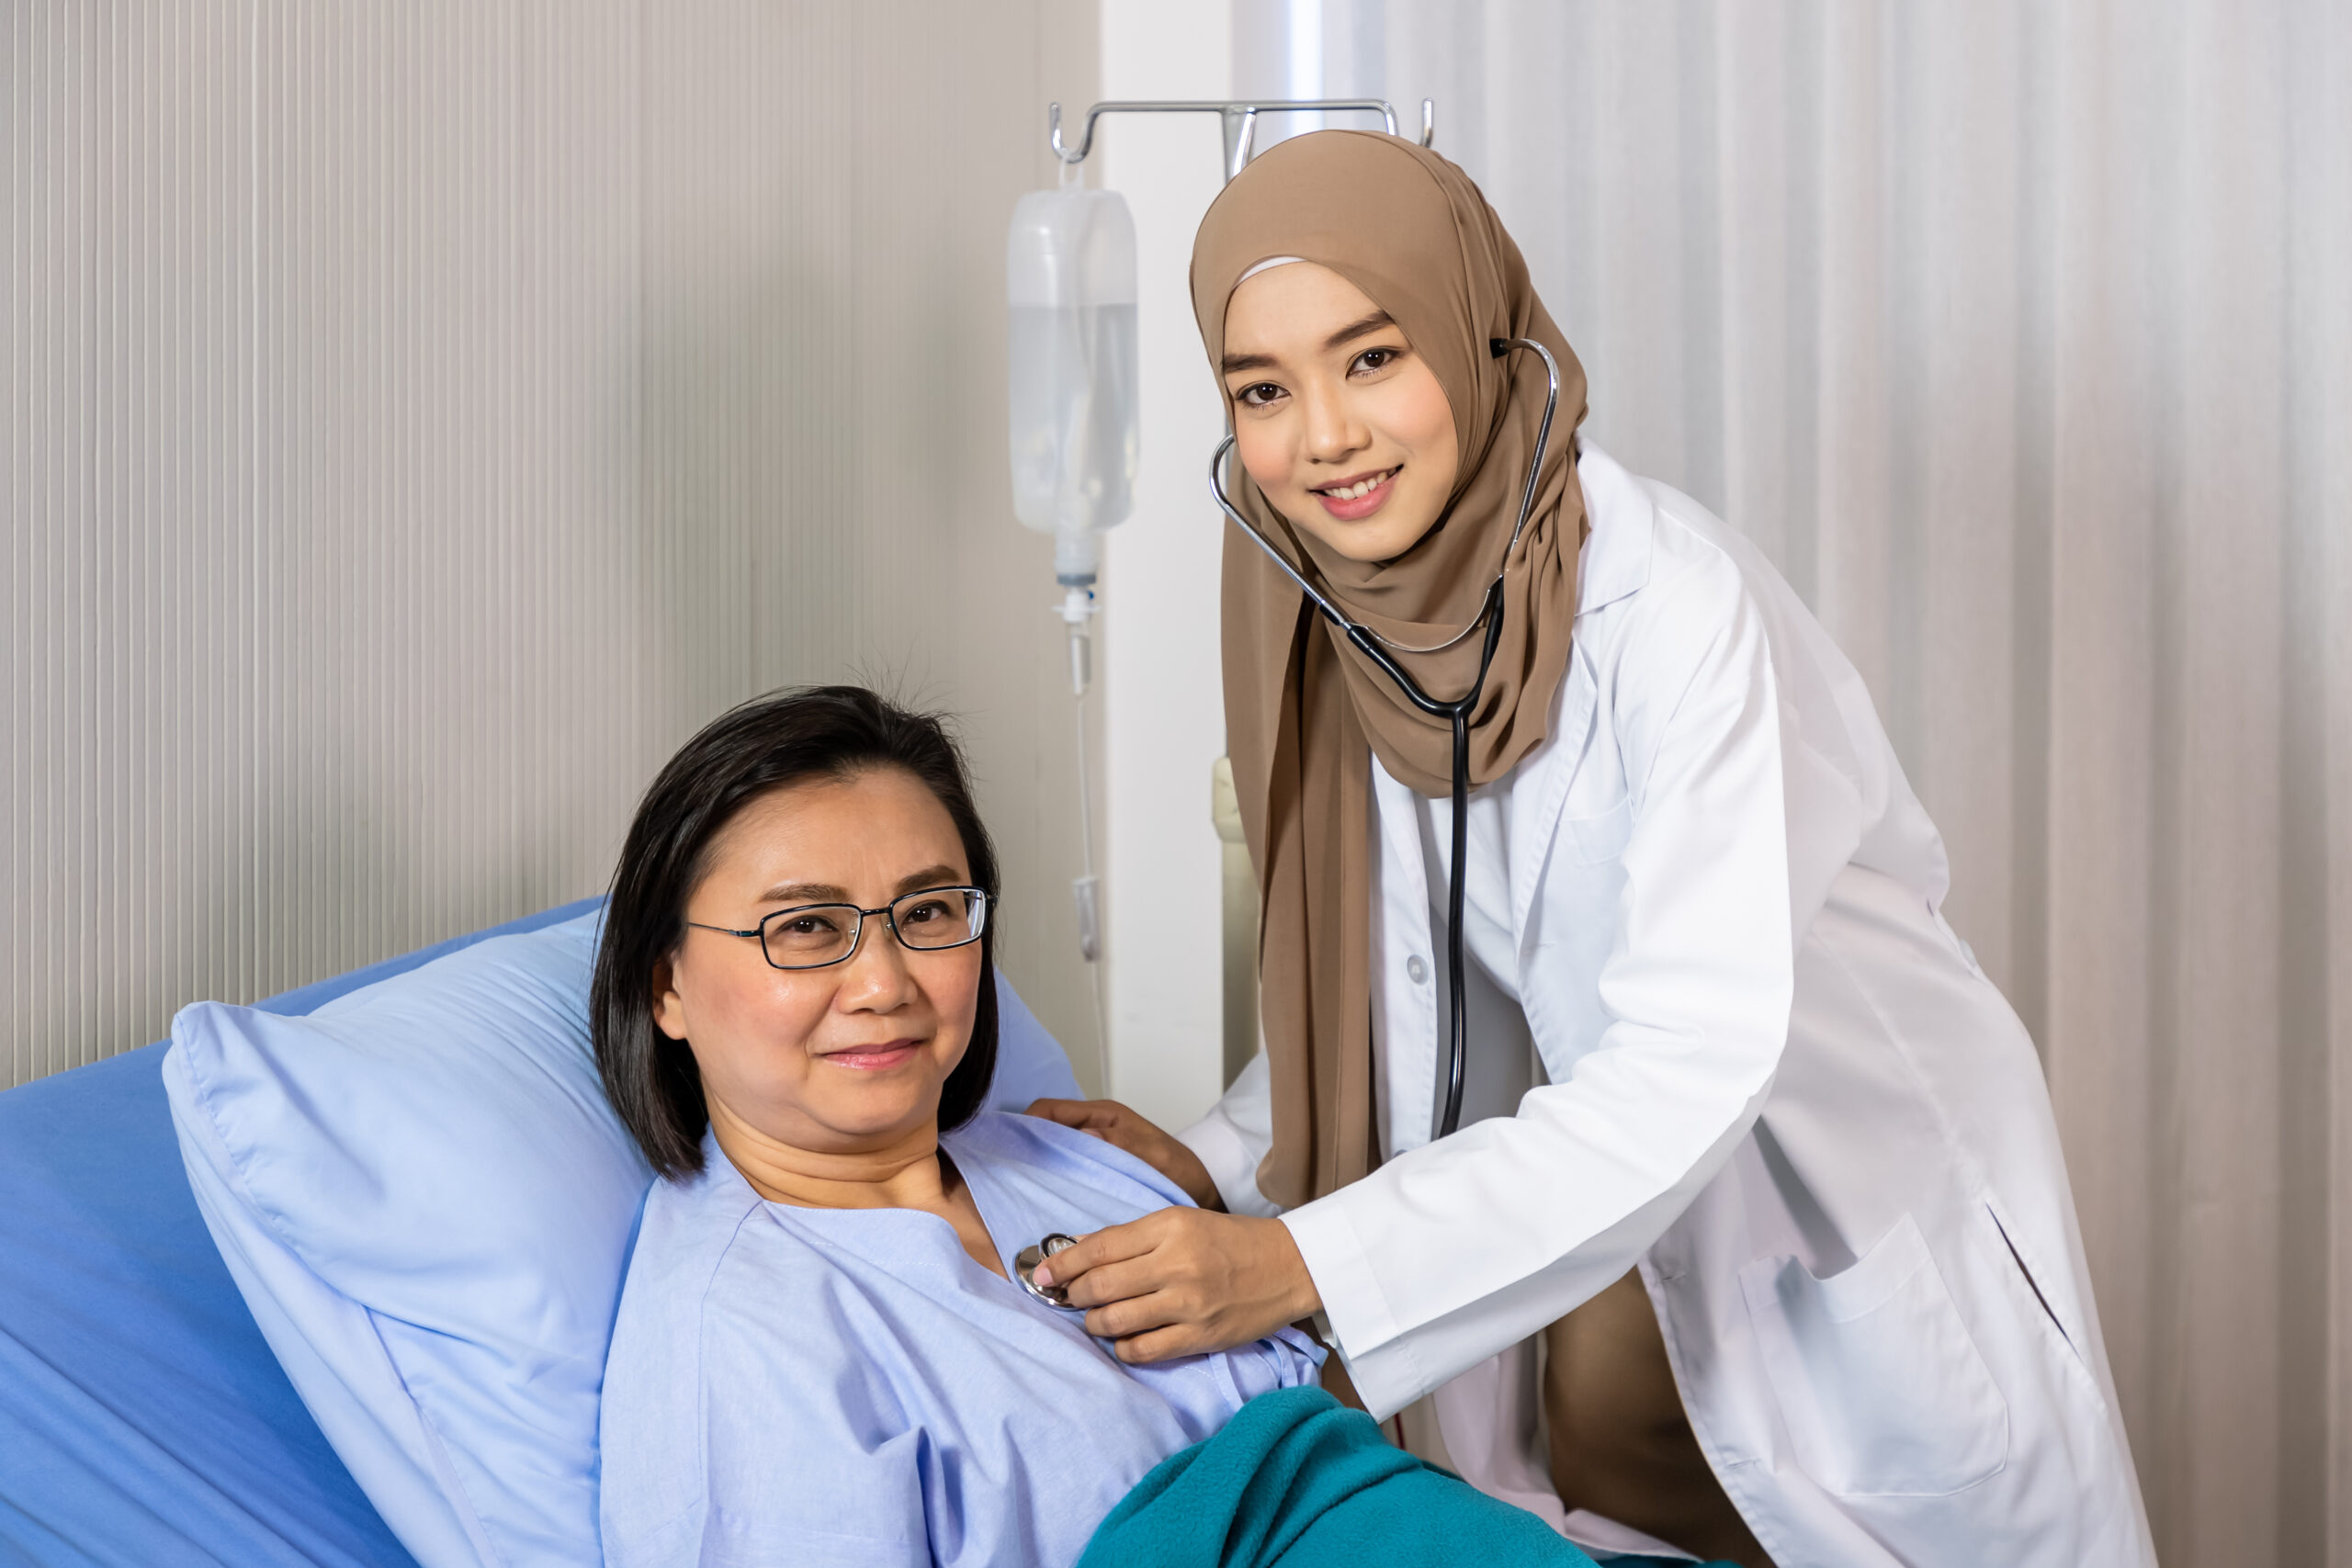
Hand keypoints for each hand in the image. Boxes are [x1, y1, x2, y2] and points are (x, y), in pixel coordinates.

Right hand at [1025, 1098, 1224, 1210]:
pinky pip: (1066, 1169)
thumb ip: (1124, 1143)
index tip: (1009, 1145)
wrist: (1202, 1187)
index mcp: (1103, 1116)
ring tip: (1020, 1191)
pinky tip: (1045, 1201)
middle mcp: (1093, 1129)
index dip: (1025, 1122)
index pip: (1050, 1109)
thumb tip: (1087, 1136)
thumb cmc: (1181, 1167)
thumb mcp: (1156, 1155)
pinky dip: (1053, 1180)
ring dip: (1037, 1165)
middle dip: (1024, 1146)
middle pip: (1045, 1129)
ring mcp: (1093, 1150)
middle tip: (1007, 1174)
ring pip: (1052, 1151)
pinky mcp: (1095, 1170)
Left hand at [1029, 1207, 1320, 1363]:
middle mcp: (1177, 1264)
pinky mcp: (1201, 1336)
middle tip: (1067, 1298)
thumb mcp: (1182, 1221)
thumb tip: (1080, 1250)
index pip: (1100, 1247)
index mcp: (1170, 1227)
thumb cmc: (1232, 1241)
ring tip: (1095, 1319)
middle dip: (1074, 1295)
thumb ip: (1133, 1237)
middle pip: (1101, 1286)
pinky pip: (1144, 1350)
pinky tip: (1123, 1340)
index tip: (1043, 1273)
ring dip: (1094, 1323)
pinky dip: (1123, 1348)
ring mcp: (1189, 1303)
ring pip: (1116, 1320)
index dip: (1063, 1263)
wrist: (1289, 1265)